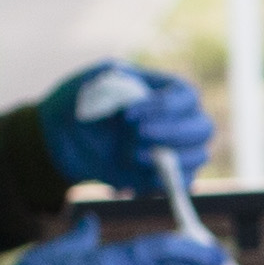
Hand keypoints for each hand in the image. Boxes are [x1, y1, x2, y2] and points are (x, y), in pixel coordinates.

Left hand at [41, 60, 216, 195]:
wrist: (61, 137)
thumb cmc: (81, 101)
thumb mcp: (95, 81)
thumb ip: (120, 81)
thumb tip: (139, 93)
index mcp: (165, 90)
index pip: (188, 96)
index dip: (164, 107)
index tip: (127, 114)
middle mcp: (178, 119)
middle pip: (202, 128)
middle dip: (171, 133)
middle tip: (136, 134)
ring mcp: (174, 149)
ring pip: (198, 156)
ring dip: (169, 158)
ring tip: (132, 156)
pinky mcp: (162, 176)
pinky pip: (182, 183)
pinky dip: (161, 182)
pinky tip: (133, 179)